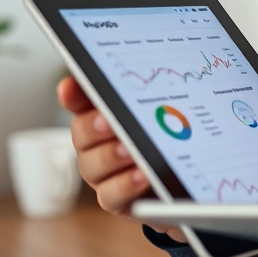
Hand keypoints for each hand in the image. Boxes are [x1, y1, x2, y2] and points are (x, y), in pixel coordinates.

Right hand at [57, 77, 185, 242]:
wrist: (188, 185)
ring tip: (129, 151)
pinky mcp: (117, 200)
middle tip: (108, 121)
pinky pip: (111, 196)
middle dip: (93, 126)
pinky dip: (125, 185)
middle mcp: (97, 143)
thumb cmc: (175, 140)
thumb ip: (165, 94)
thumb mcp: (175, 112)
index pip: (82, 99)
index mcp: (106, 115)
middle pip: (82, 132)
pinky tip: (142, 176)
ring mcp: (104, 173)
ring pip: (92, 165)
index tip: (70, 87)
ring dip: (109, 156)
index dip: (73, 93)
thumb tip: (179, 56)